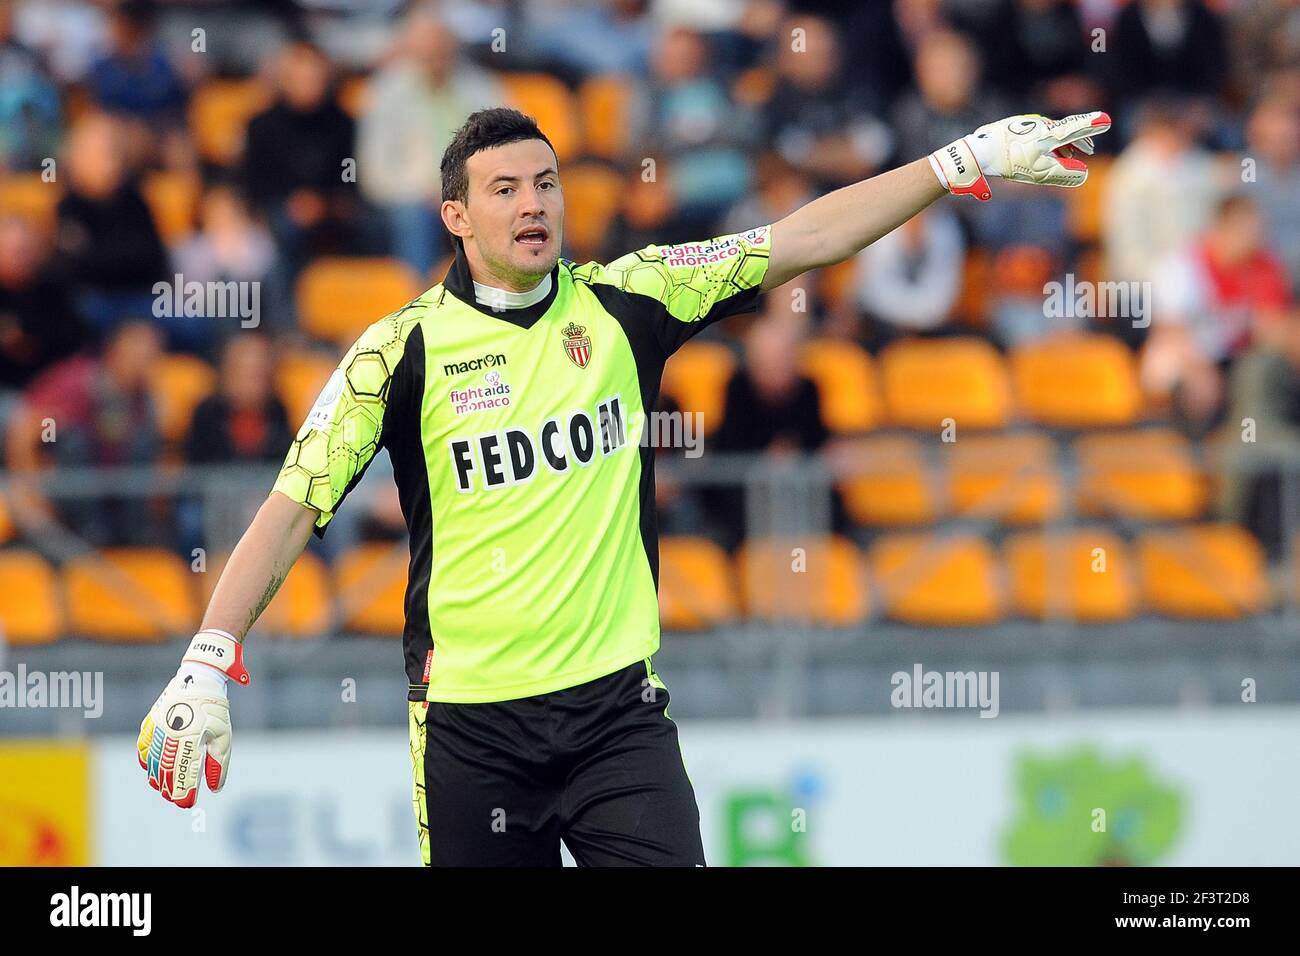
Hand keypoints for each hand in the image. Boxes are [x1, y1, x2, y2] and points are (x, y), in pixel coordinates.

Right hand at [137, 629, 248, 807]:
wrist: (199, 679)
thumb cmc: (215, 709)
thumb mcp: (223, 735)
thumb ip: (218, 762)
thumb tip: (215, 787)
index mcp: (190, 738)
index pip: (184, 773)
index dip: (185, 791)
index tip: (187, 804)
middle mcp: (170, 735)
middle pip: (166, 770)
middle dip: (171, 788)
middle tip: (177, 799)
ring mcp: (157, 728)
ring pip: (151, 761)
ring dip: (157, 778)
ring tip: (163, 789)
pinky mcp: (150, 722)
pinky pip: (142, 746)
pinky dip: (145, 760)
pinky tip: (149, 769)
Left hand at [929, 111, 1111, 200]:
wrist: (977, 152)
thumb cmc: (1009, 163)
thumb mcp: (1038, 173)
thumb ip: (1062, 174)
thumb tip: (1082, 175)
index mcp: (1049, 133)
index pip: (1076, 128)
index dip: (1092, 126)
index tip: (1107, 121)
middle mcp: (1039, 124)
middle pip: (1064, 130)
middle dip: (1077, 140)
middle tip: (1088, 149)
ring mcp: (1025, 123)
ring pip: (1050, 132)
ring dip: (1061, 143)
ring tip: (1067, 155)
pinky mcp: (1012, 126)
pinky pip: (1035, 132)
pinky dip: (1044, 141)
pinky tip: (1041, 151)